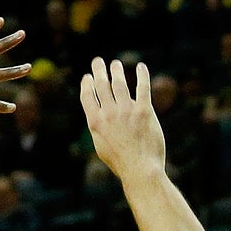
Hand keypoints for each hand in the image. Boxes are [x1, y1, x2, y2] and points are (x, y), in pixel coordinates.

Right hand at [79, 57, 165, 182]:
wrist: (140, 169)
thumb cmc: (120, 162)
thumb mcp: (101, 146)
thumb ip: (98, 129)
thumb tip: (97, 118)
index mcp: (96, 122)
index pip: (87, 97)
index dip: (86, 84)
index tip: (87, 77)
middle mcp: (109, 113)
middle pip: (101, 85)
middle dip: (99, 70)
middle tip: (98, 61)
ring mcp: (126, 111)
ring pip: (119, 84)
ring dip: (116, 71)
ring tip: (116, 64)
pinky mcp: (144, 111)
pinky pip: (142, 88)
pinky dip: (142, 75)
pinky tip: (141, 67)